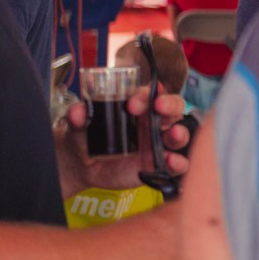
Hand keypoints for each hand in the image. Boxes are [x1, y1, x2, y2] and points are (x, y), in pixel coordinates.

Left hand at [59, 88, 190, 192]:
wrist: (82, 166)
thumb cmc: (86, 139)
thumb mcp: (79, 126)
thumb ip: (78, 117)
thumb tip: (77, 112)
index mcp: (137, 108)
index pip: (151, 94)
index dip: (147, 93)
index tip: (133, 102)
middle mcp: (151, 123)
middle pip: (173, 108)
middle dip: (170, 105)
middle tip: (158, 107)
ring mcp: (157, 144)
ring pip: (180, 134)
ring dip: (180, 133)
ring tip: (173, 135)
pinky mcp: (158, 164)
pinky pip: (177, 163)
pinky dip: (179, 161)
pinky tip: (171, 161)